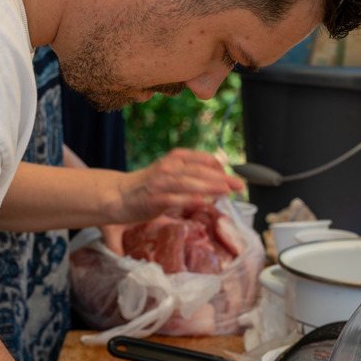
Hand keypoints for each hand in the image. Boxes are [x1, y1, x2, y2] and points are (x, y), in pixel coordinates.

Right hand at [115, 148, 243, 223]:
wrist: (120, 195)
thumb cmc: (150, 186)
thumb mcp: (173, 173)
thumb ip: (194, 174)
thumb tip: (220, 179)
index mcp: (177, 158)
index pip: (204, 159)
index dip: (221, 167)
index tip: (232, 177)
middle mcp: (170, 167)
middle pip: (201, 170)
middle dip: (222, 177)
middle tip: (239, 185)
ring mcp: (162, 182)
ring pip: (190, 182)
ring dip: (210, 186)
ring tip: (227, 191)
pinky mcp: (155, 199)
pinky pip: (175, 198)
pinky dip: (189, 200)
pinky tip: (202, 203)